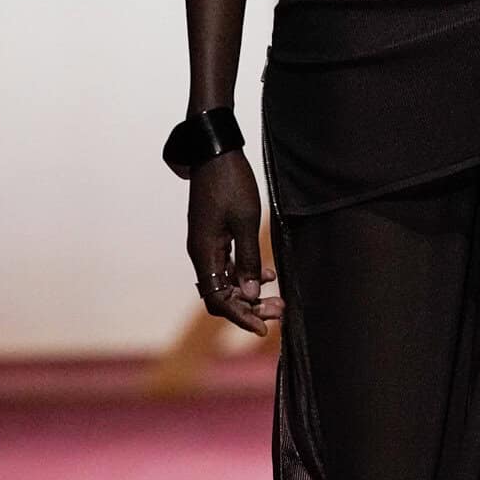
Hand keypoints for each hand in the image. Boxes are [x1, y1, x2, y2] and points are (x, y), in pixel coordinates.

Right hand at [186, 150, 281, 335]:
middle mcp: (201, 253)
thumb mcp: (245, 222)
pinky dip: (246, 274)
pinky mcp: (213, 236)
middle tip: (279, 312)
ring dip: (250, 292)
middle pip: (221, 294)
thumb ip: (248, 258)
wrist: (214, 152)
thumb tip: (250, 292)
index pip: (217, 299)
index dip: (240, 317)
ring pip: (226, 281)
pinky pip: (228, 265)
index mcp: (204, 253)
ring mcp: (206, 245)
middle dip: (249, 308)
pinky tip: (268, 274)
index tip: (263, 327)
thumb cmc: (231, 183)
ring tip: (278, 298)